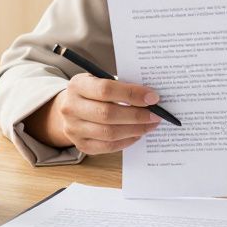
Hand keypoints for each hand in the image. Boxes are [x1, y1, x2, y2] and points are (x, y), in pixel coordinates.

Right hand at [26, 73, 163, 153]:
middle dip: (136, 115)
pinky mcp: (80, 144)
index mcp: (77, 85)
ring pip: (109, 133)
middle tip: (156, 114)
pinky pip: (108, 146)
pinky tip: (138, 134)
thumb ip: (121, 86)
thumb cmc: (93, 92)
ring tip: (150, 124)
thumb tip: (150, 96)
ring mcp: (73, 128)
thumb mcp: (101, 79)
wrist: (71, 108)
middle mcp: (70, 107)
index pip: (106, 90)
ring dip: (135, 130)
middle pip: (107, 114)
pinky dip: (127, 141)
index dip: (132, 94)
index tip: (152, 97)